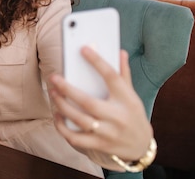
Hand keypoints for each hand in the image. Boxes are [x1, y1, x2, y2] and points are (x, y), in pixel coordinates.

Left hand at [48, 48, 152, 167]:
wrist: (141, 146)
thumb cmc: (132, 114)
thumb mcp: (132, 94)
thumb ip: (123, 74)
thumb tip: (120, 52)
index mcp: (127, 100)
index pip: (112, 77)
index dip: (97, 62)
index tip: (83, 49)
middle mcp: (118, 117)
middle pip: (89, 102)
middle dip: (68, 89)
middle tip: (54, 78)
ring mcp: (108, 133)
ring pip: (80, 120)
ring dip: (62, 106)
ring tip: (53, 93)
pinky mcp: (99, 145)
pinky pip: (76, 138)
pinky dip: (63, 127)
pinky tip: (58, 115)